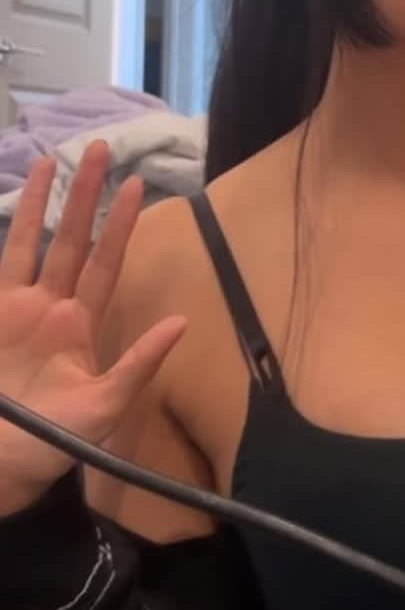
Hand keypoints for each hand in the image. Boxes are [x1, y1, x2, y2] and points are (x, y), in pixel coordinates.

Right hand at [0, 142, 185, 514]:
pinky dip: (11, 230)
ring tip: (57, 157)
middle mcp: (53, 308)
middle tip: (101, 148)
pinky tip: (18, 196)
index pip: (107, 264)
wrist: (0, 460)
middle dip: (86, 197)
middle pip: (73, 240)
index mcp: (83, 326)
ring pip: (36, 243)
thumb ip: (140, 363)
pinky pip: (4, 261)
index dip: (120, 226)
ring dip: (46, 202)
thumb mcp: (105, 406)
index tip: (138, 186)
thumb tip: (182, 323)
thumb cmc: (53, 441)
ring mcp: (19, 308)